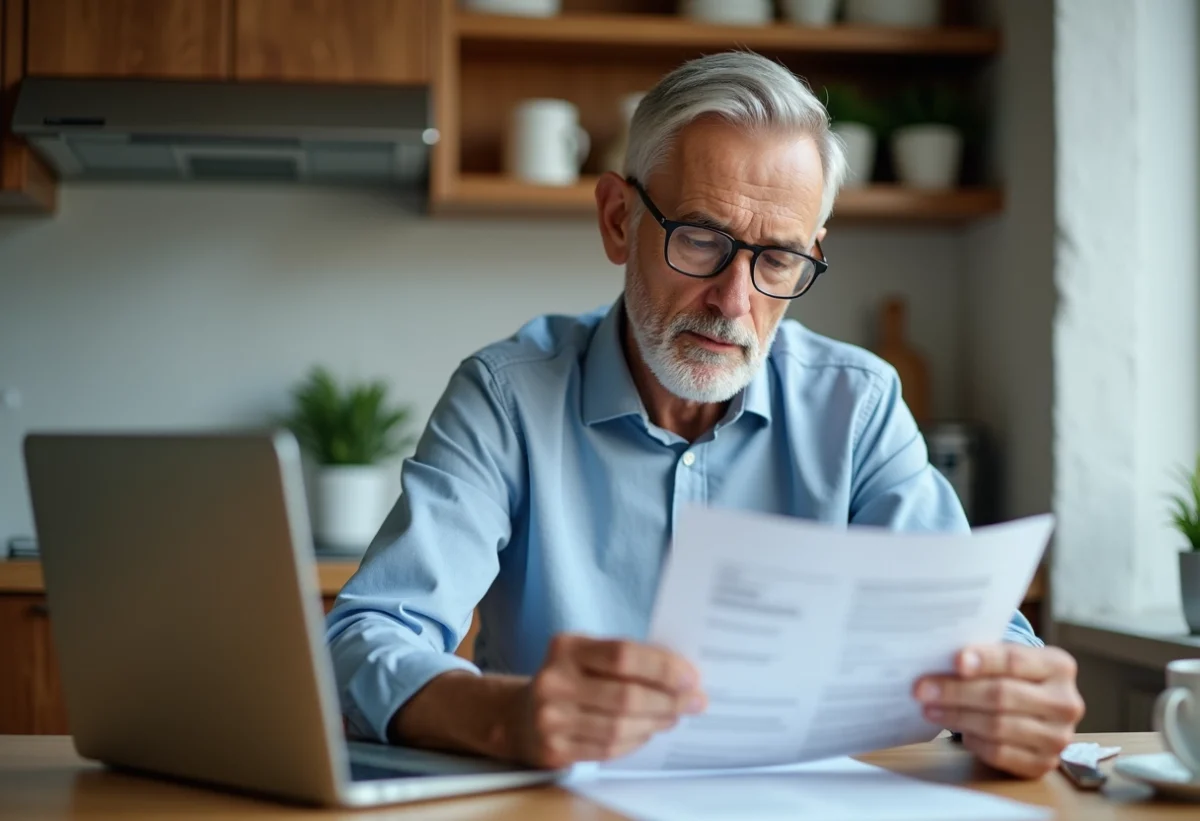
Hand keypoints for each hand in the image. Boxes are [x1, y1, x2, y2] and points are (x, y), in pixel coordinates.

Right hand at [509, 633, 705, 767]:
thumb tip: (681, 674)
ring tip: (674, 716)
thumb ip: (626, 660)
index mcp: (567, 647)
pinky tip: (647, 732)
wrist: (519, 716)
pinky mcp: (554, 748)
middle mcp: (554, 681)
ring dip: (656, 722)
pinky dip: (635, 740)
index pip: (623, 655)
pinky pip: (607, 748)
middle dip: (669, 700)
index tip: (691, 676)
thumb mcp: (586, 657)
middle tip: (695, 701)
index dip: (662, 667)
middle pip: (626, 695)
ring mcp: (551, 718)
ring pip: (619, 726)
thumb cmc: (569, 680)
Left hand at [913, 644, 1084, 778]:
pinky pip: (999, 753)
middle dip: (956, 692)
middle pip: (1002, 695)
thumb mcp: (1008, 658)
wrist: (1037, 710)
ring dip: (957, 716)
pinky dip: (974, 741)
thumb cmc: (1013, 677)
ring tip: (929, 709)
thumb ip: (984, 656)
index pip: (1015, 660)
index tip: (954, 662)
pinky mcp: (1043, 763)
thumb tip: (943, 660)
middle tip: (922, 689)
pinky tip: (958, 730)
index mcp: (1059, 666)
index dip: (983, 661)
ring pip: (997, 725)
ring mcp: (1057, 737)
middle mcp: (1066, 702)